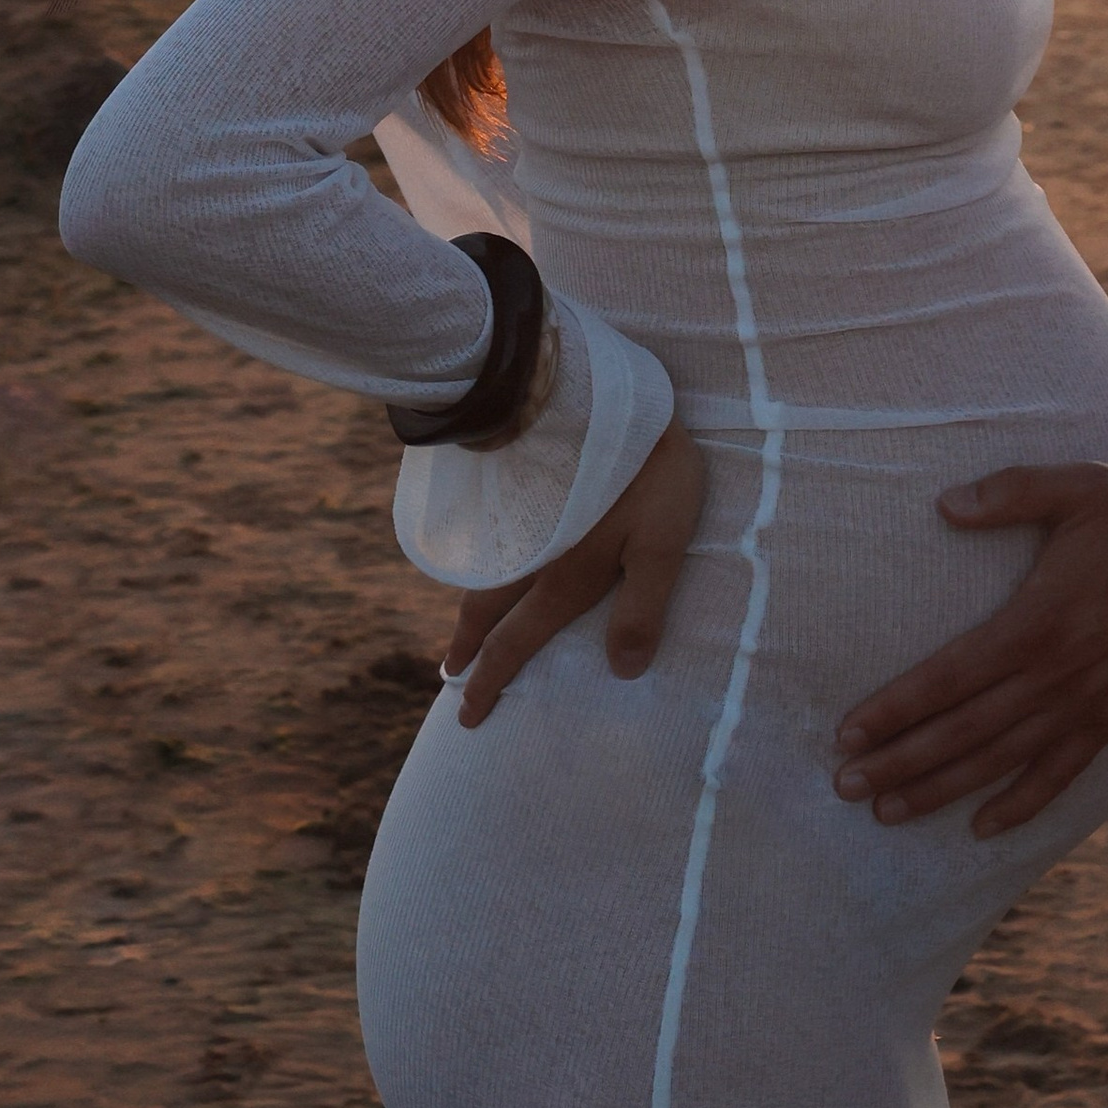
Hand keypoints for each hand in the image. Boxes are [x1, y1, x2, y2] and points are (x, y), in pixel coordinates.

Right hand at [441, 418, 704, 727]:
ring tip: (460, 626)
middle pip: (486, 609)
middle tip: (446, 676)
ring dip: (468, 605)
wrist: (610, 392)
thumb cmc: (648, 471)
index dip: (491, 681)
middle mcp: (531, 553)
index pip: (517, 641)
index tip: (468, 715)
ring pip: (481, 571)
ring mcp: (519, 516)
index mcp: (563, 578)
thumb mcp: (661, 543)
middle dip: (467, 647)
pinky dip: (474, 559)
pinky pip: (485, 534)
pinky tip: (477, 554)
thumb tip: (621, 672)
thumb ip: (642, 609)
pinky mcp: (517, 481)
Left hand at [832, 460, 1107, 837]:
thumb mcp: (1079, 486)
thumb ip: (1011, 491)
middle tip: (846, 786)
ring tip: (889, 812)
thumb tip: (945, 504)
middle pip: (962, 731)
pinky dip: (1019, 805)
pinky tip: (983, 827)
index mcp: (1034, 623)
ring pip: (999, 761)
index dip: (895, 708)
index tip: (848, 732)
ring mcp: (1082, 707)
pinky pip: (1058, 775)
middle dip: (901, 761)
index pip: (947, 676)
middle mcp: (1052, 677)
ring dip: (941, 789)